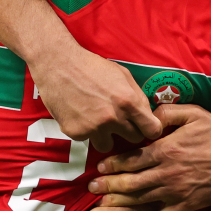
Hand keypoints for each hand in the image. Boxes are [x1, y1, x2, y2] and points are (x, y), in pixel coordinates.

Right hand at [33, 44, 161, 151]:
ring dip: (105, 136)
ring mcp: (93, 128)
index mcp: (128, 102)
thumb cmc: (91, 67)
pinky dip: (85, 130)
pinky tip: (79, 114)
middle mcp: (113, 118)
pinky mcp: (76, 133)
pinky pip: (87, 139)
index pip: (152, 130)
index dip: (150, 129)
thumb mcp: (122, 75)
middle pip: (134, 140)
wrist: (58, 65)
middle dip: (128, 131)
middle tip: (118, 120)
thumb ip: (137, 96)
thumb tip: (148, 115)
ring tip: (96, 119)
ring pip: (108, 146)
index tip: (145, 127)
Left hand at [89, 104, 210, 210]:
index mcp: (166, 150)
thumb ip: (166, 114)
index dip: (112, 165)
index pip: (131, 160)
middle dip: (108, 187)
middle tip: (92, 188)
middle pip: (129, 184)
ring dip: (120, 204)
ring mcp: (176, 192)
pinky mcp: (187, 205)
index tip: (101, 168)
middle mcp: (167, 173)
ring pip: (140, 201)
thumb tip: (147, 118)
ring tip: (103, 205)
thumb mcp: (193, 114)